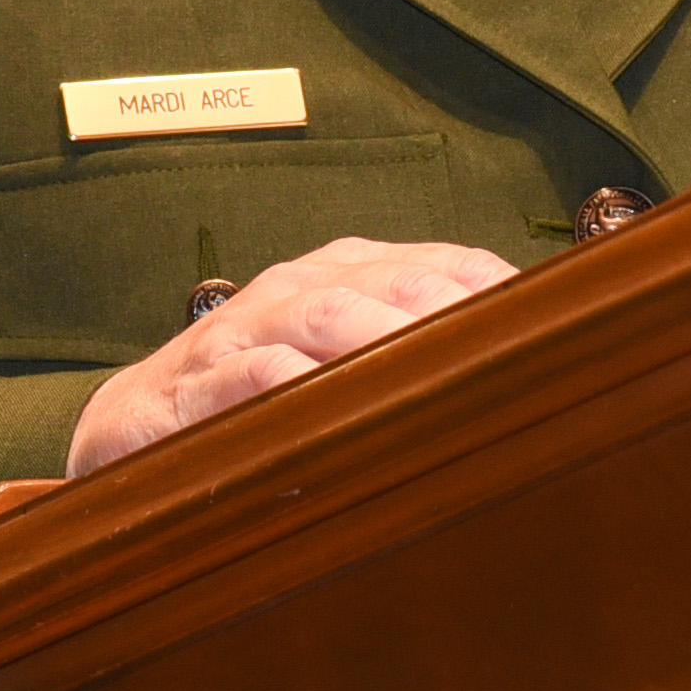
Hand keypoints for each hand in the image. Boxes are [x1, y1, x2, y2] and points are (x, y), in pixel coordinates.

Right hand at [65, 232, 513, 472]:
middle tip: (519, 350)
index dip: (496, 290)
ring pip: (328, 316)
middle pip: (395, 284)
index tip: (559, 325)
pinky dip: (298, 386)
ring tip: (444, 369)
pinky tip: (339, 407)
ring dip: (390, 339)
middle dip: (458, 311)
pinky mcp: (197, 385)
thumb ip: (419, 362)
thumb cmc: (260, 400)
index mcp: (345, 274)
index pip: (440, 264)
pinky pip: (252, 376)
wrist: (131, 426)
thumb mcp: (342, 367)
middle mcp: (300, 288)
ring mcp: (247, 331)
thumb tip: (533, 381)